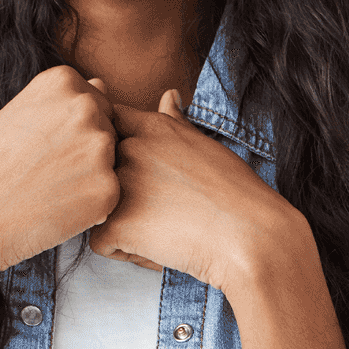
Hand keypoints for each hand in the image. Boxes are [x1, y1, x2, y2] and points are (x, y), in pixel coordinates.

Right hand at [0, 64, 119, 286]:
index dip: (70, 132)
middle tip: (43, 174)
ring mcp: (99, 146)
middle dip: (85, 152)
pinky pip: (110, 196)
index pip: (95, 101)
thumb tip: (104, 84)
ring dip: (89, 179)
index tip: (41, 149)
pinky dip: (91, 208)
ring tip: (47, 191)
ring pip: (111, 162)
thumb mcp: (20, 115)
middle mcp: (85, 105)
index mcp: (62, 79)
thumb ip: (64, 99)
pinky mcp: (107, 188)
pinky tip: (56, 211)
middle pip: (107, 129)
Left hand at [91, 90, 297, 290]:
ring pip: (97, 205)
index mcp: (152, 125)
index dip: (114, 146)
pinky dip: (127, 253)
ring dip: (122, 222)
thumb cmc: (236, 192)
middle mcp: (131, 147)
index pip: (107, 119)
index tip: (142, 173)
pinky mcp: (115, 223)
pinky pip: (101, 242)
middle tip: (163, 208)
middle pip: (98, 168)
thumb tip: (168, 94)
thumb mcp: (204, 145)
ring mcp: (120, 184)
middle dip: (120, 191)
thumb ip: (175, 122)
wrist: (250, 237)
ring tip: (163, 229)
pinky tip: (161, 250)